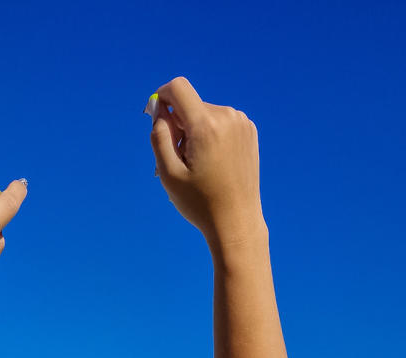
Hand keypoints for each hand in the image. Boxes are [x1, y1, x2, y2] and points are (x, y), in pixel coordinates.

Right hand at [146, 78, 263, 244]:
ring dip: (196, 132)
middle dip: (180, 125)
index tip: (157, 118)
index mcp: (206, 125)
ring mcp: (241, 122)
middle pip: (191, 104)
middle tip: (182, 160)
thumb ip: (159, 136)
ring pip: (205, 114)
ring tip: (200, 164)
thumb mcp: (168, 173)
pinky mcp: (248, 130)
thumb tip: (159, 108)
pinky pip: (221, 122)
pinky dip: (211, 135)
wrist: (237, 222)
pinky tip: (215, 162)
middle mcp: (226, 116)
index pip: (178, 88)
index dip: (162, 98)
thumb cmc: (200, 203)